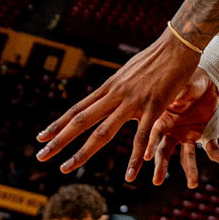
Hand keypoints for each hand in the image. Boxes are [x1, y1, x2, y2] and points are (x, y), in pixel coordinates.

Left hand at [36, 32, 200, 177]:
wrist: (177, 45)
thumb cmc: (157, 57)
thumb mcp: (130, 72)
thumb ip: (120, 86)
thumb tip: (112, 92)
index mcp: (109, 88)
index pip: (77, 109)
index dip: (57, 124)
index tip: (41, 137)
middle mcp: (115, 95)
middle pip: (80, 120)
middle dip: (59, 139)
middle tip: (40, 155)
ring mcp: (133, 101)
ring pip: (103, 131)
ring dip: (83, 152)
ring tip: (66, 169)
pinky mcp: (154, 105)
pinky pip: (142, 136)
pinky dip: (134, 156)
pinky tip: (130, 175)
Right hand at [142, 67, 218, 188]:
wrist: (206, 80)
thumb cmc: (188, 80)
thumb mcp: (182, 85)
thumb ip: (178, 92)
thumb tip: (173, 95)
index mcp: (163, 119)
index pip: (155, 134)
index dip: (151, 145)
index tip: (146, 157)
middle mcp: (174, 132)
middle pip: (165, 152)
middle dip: (161, 166)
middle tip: (157, 181)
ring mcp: (189, 136)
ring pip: (187, 157)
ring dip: (190, 170)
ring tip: (192, 184)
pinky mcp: (206, 136)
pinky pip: (213, 149)